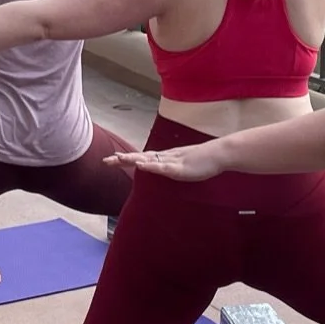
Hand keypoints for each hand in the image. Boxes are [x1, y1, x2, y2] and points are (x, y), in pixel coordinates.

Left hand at [105, 146, 224, 181]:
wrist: (219, 154)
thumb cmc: (203, 161)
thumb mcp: (184, 166)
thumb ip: (174, 167)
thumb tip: (165, 169)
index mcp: (165, 158)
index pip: (142, 157)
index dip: (127, 158)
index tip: (112, 158)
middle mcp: (165, 157)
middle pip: (140, 157)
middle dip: (122, 159)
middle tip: (105, 161)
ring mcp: (172, 161)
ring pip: (148, 160)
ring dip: (133, 160)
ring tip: (118, 159)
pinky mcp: (180, 167)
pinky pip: (163, 167)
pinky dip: (151, 166)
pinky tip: (142, 166)